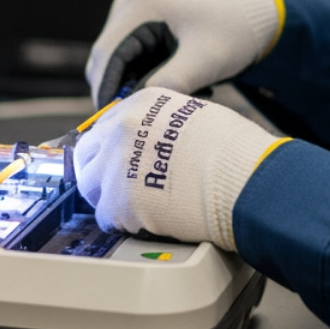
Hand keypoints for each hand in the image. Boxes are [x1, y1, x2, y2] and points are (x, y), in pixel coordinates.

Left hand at [74, 88, 288, 250]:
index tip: (117, 158)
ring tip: (130, 207)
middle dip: (98, 168)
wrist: (241, 179)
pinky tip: (142, 223)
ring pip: (90, 185)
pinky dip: (122, 222)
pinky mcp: (117, 202)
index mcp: (140, 105)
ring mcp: (114, 165)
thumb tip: (159, 142)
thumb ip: (164, 125)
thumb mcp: (195, 115)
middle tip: (116, 185)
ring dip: (106, 196)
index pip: (108, 124)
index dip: (112, 146)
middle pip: (88, 151)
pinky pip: (105, 216)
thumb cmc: (233, 150)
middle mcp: (120, 129)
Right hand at [85, 0, 283, 105]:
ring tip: (179, 96)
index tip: (115, 124)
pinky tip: (182, 85)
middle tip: (151, 116)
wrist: (257, 13)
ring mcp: (135, 15)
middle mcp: (130, 6)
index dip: (107, 91)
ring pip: (121, 63)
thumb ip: (169, 84)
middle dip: (124, 91)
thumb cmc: (234, 31)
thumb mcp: (203, 61)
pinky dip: (149, 78)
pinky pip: (135, 59)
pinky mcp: (145, 26)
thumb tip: (135, 110)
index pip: (106, 56)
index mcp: (139, 7)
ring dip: (140, 86)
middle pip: (108, 61)